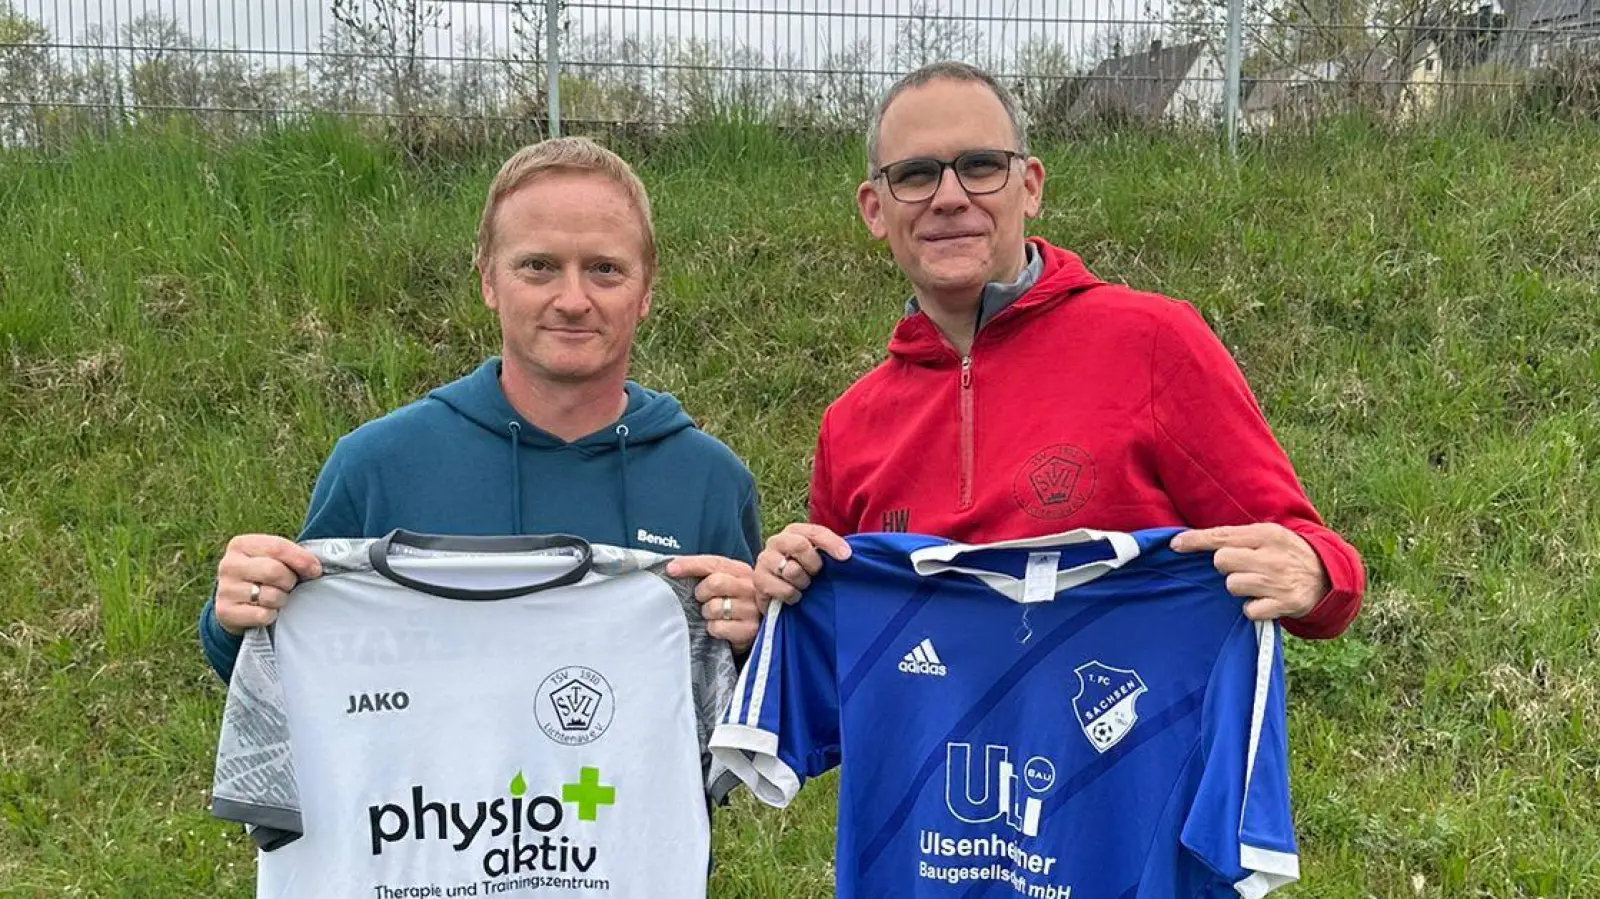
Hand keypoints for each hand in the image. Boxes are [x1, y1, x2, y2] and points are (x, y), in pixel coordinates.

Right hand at [214, 534, 322, 634]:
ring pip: (270, 596)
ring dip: (281, 599)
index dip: (302, 560)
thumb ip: (294, 556)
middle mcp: (228, 564)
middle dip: (290, 581)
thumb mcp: (275, 559)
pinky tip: (266, 610)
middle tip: (289, 586)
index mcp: (241, 544)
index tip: (316, 571)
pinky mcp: (225, 612)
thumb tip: (315, 568)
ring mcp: (224, 589)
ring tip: (275, 597)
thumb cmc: (264, 577)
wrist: (238, 605)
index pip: (278, 547)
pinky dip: (271, 615)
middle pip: (274, 571)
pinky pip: (263, 615)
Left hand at [666, 555, 762, 653]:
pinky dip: (713, 629)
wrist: (752, 630)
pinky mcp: (749, 630)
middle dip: (701, 592)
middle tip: (702, 599)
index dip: (690, 565)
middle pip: (716, 583)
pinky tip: (720, 626)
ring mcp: (751, 609)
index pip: (714, 563)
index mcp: (741, 571)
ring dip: (707, 613)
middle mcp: (750, 587)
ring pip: (715, 607)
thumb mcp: (722, 582)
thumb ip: (704, 572)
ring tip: (714, 615)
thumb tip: (672, 567)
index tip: (671, 569)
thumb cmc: (730, 602)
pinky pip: (718, 627)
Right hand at [754, 523, 851, 605]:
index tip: (846, 556)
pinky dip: (794, 596)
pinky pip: (785, 589)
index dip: (832, 543)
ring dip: (804, 583)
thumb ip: (829, 552)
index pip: (815, 531)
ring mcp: (764, 560)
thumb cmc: (802, 573)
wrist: (775, 595)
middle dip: (814, 564)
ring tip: (802, 586)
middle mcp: (776, 541)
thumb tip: (848, 554)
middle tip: (815, 574)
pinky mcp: (758, 581)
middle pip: (800, 545)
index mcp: (793, 531)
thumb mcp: (817, 558)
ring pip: (793, 570)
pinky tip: (793, 596)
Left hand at [1170, 523, 1329, 621]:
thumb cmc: (1286, 555)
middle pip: (1222, 561)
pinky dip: (1252, 608)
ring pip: (1232, 585)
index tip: (1174, 545)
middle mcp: (1272, 556)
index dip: (1195, 541)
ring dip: (1238, 587)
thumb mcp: (1268, 536)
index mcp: (1266, 534)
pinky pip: (1249, 610)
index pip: (1222, 536)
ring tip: (1256, 584)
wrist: (1328, 578)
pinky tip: (1264, 601)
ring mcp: (1279, 581)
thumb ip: (1237, 538)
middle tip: (1242, 567)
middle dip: (1226, 566)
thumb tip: (1189, 539)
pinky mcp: (1285, 604)